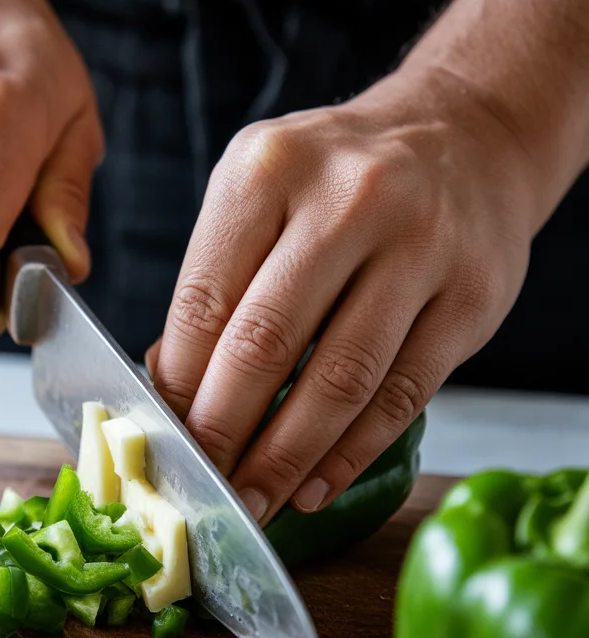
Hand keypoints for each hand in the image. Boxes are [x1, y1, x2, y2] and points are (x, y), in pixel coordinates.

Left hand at [149, 67, 541, 522]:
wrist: (465, 137)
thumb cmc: (340, 178)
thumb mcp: (261, 189)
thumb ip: (217, 278)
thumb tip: (172, 385)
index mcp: (270, 168)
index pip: (205, 299)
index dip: (178, 384)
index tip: (164, 435)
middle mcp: (348, 199)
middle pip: (266, 343)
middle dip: (223, 430)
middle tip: (202, 482)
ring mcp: (420, 247)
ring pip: (340, 380)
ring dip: (286, 458)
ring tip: (253, 500)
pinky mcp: (472, 298)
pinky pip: (402, 395)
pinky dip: (351, 453)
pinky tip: (316, 484)